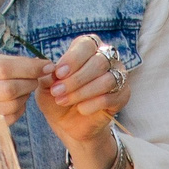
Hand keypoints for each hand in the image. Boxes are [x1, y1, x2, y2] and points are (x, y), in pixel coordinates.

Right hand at [0, 53, 46, 125]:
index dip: (29, 67)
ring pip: (10, 104)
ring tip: (24, 92)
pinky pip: (8, 118)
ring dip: (24, 97)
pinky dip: (18, 110)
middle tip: (36, 81)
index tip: (47, 66)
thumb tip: (42, 64)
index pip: (2, 67)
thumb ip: (8, 63)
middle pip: (7, 87)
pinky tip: (15, 104)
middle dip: (29, 83)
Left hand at [33, 34, 127, 153]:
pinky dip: (93, 104)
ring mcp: (118, 76)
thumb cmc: (57, 97)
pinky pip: (111, 97)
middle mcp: (107, 58)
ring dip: (83, 92)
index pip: (86, 45)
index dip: (73, 58)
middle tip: (57, 91)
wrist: (68, 123)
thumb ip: (47, 75)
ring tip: (64, 101)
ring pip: (107, 80)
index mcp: (87, 49)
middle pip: (99, 62)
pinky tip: (81, 109)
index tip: (58, 74)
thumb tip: (52, 70)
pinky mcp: (123, 95)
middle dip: (76, 79)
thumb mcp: (45, 86)